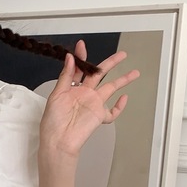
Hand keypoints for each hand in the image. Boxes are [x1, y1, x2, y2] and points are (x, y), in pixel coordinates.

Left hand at [40, 39, 139, 159]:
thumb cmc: (53, 121)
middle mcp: (84, 94)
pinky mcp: (99, 116)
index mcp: (72, 88)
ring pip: (111, 89)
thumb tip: (70, 57)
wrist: (58, 141)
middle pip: (100, 75)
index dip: (82, 57)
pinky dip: (120, 106)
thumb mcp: (56, 95)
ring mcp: (93, 104)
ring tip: (134, 72)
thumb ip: (65, 75)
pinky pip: (112, 112)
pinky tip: (124, 98)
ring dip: (123, 80)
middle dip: (110, 63)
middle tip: (122, 54)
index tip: (82, 45)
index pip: (80, 69)